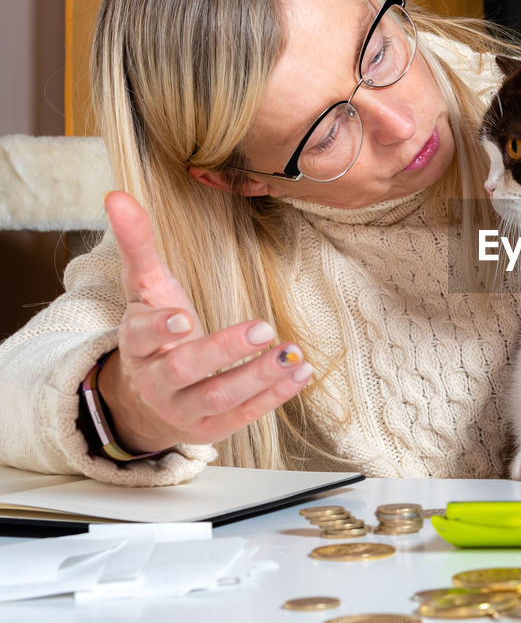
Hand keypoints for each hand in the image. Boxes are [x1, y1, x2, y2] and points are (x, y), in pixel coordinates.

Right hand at [96, 191, 311, 452]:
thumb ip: (137, 245)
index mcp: (137, 344)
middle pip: (186, 369)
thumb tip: (117, 194)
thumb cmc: (154, 334)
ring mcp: (184, 408)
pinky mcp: (211, 427)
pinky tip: (302, 372)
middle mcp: (157, 380)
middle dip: (224, 350)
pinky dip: (274, 396)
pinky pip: (244, 414)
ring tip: (293, 352)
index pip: (141, 337)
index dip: (160, 329)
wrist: (145, 402)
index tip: (184, 319)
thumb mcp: (145, 290)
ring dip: (259, 376)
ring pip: (219, 397)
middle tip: (264, 329)